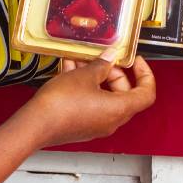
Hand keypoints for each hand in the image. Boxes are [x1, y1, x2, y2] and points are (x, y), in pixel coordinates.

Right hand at [16, 57, 156, 147]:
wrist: (36, 124)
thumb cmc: (60, 105)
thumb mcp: (84, 75)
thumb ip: (101, 64)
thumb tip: (109, 57)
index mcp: (119, 109)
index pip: (146, 93)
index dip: (145, 74)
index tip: (135, 61)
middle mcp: (111, 120)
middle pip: (124, 93)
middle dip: (115, 73)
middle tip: (103, 59)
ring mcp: (96, 124)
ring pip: (104, 97)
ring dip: (96, 78)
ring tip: (83, 61)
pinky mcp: (82, 125)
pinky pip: (91, 102)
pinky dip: (86, 87)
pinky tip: (71, 72)